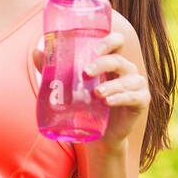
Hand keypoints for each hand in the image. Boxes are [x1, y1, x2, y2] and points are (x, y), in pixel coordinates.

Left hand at [30, 21, 148, 152]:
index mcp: (111, 60)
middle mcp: (126, 70)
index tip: (95, 48)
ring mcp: (136, 85)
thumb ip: (55, 68)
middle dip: (103, 63)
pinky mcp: (141, 102)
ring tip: (96, 93)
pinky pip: (133, 97)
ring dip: (111, 85)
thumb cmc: (87, 104)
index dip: (109, 41)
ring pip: (127, 80)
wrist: (100, 136)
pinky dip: (120, 98)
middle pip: (118, 60)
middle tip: (86, 72)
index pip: (117, 42)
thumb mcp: (70, 85)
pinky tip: (108, 101)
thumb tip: (37, 51)